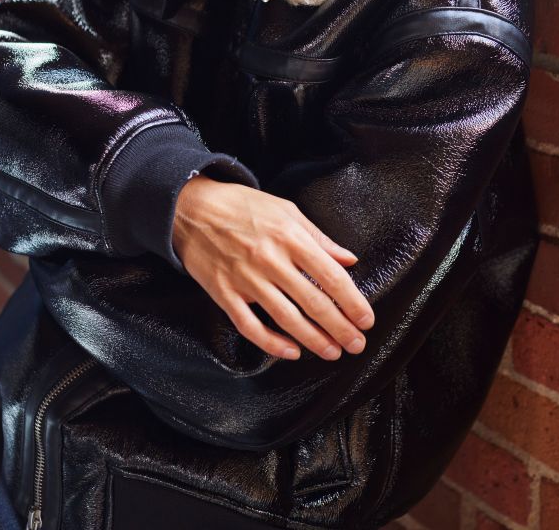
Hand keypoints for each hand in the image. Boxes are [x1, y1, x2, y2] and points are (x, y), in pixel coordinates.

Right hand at [172, 174, 374, 360]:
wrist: (192, 208)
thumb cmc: (242, 206)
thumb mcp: (286, 211)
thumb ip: (319, 238)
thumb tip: (349, 259)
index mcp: (290, 237)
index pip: (331, 275)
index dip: (352, 301)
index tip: (366, 319)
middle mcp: (270, 260)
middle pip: (313, 302)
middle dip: (340, 327)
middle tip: (356, 343)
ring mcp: (245, 279)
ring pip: (286, 318)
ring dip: (313, 340)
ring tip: (331, 352)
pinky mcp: (224, 293)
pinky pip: (250, 326)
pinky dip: (272, 343)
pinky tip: (290, 351)